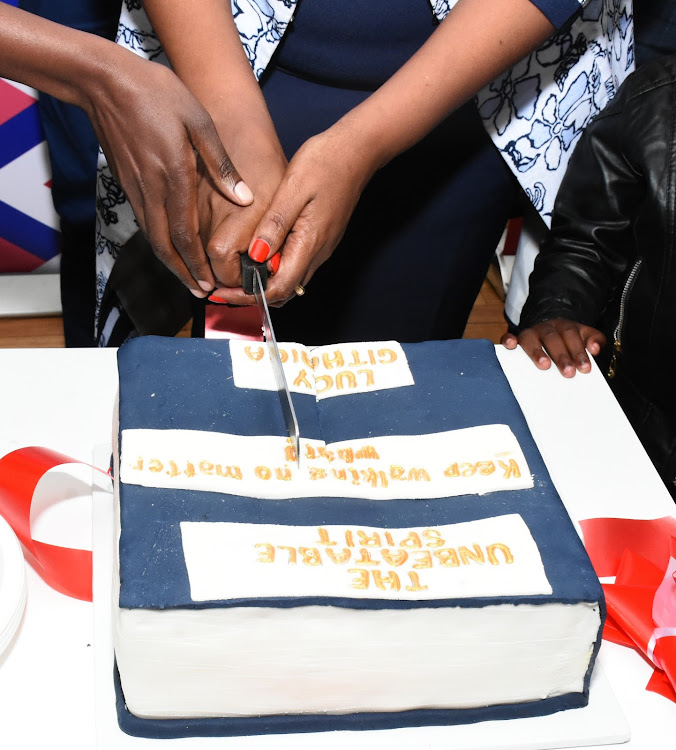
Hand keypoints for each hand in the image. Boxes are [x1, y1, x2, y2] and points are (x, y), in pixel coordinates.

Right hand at [82, 50, 252, 296]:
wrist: (105, 82)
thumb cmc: (156, 94)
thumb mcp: (198, 121)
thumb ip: (221, 165)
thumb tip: (244, 198)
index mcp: (174, 178)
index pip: (186, 236)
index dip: (198, 265)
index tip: (209, 285)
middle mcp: (153, 191)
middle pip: (167, 247)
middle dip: (185, 274)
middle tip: (201, 293)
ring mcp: (136, 189)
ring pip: (154, 238)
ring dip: (172, 262)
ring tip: (189, 278)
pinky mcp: (127, 184)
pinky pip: (146, 223)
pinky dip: (160, 242)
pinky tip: (172, 246)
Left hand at [209, 122, 378, 305]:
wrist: (356, 151)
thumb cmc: (325, 163)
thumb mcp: (293, 189)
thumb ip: (275, 225)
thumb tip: (256, 256)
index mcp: (309, 244)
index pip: (278, 288)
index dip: (249, 296)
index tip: (223, 293)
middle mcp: (317, 254)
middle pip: (283, 292)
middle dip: (252, 296)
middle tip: (224, 288)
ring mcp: (320, 249)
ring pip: (289, 281)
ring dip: (263, 284)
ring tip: (235, 275)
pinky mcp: (320, 240)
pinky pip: (295, 265)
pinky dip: (274, 270)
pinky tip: (257, 255)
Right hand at [501, 319, 605, 376]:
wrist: (551, 326)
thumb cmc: (568, 338)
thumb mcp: (585, 335)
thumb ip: (594, 340)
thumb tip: (596, 348)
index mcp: (565, 326)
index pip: (572, 336)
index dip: (578, 351)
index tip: (585, 368)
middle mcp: (547, 328)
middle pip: (553, 338)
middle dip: (561, 356)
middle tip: (568, 372)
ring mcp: (531, 332)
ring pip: (531, 338)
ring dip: (536, 351)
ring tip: (544, 365)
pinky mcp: (516, 338)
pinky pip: (509, 336)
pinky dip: (508, 340)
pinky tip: (510, 345)